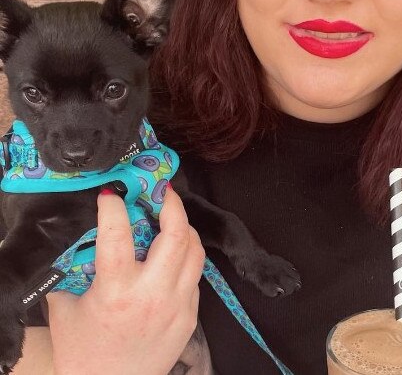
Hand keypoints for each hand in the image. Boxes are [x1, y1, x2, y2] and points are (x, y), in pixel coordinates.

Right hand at [46, 187, 204, 374]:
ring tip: (171, 217)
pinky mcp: (189, 317)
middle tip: (161, 190)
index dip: (114, 207)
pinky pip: (195, 275)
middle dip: (171, 204)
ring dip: (185, 227)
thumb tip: (73, 234)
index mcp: (116, 292)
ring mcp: (177, 306)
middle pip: (176, 236)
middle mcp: (152, 296)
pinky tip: (172, 255)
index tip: (111, 194)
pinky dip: (186, 258)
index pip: (117, 235)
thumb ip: (69, 269)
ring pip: (195, 251)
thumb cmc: (83, 351)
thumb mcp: (65, 308)